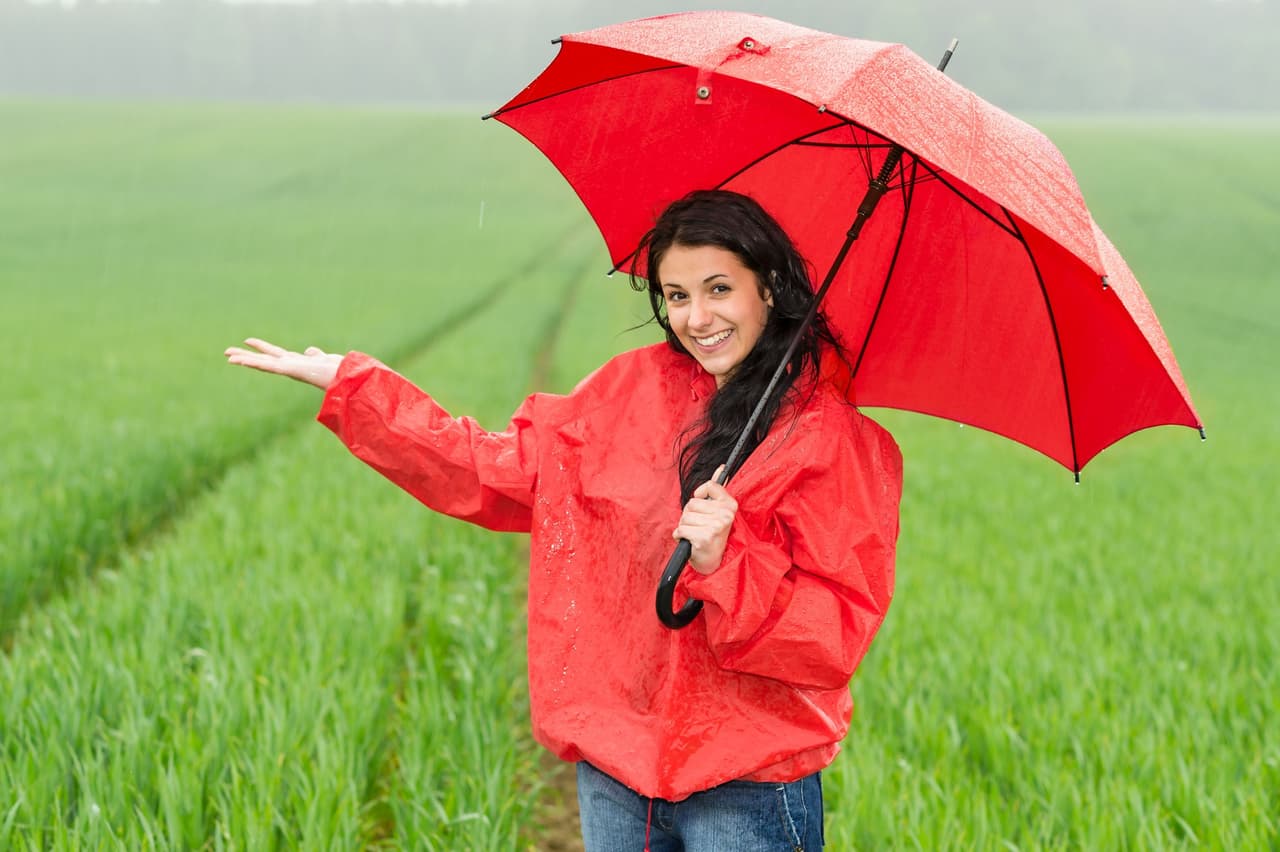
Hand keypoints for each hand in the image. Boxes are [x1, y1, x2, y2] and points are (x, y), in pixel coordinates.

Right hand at [224, 337, 342, 389]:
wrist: (345, 378)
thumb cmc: (336, 369)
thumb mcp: (321, 358)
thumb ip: (315, 355)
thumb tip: (309, 351)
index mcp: (296, 362)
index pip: (274, 354)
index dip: (261, 348)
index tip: (248, 342)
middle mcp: (289, 366)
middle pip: (263, 359)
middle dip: (246, 355)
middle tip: (227, 352)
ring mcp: (288, 369)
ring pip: (262, 363)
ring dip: (244, 359)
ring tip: (228, 356)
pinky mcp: (289, 370)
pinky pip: (267, 366)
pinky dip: (253, 363)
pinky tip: (239, 361)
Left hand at [673, 467, 736, 574]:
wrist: (712, 561)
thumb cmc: (711, 533)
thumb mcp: (717, 511)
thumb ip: (716, 490)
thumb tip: (720, 468)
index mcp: (730, 505)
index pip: (710, 486)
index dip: (700, 495)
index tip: (702, 504)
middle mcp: (726, 515)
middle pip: (692, 503)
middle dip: (690, 514)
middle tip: (699, 525)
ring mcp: (716, 526)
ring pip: (685, 516)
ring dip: (684, 526)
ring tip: (694, 533)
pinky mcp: (704, 537)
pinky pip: (681, 529)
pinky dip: (680, 535)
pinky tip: (689, 541)